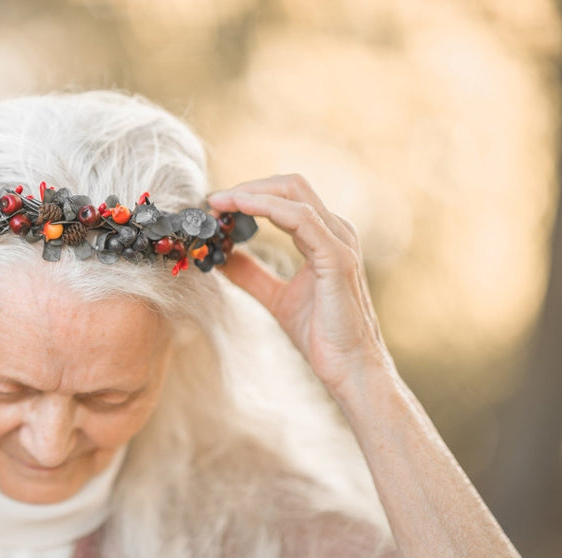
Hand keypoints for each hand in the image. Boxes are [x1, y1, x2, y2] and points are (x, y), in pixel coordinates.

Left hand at [207, 174, 391, 396]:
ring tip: (218, 203)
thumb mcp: (276, 298)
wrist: (349, 367)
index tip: (214, 206)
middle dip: (246, 187)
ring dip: (250, 193)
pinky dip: (267, 208)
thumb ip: (252, 276)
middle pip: (289, 185)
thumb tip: (222, 258)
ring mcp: (338, 242)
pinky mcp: (337, 258)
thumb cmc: (321, 335)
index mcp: (322, 237)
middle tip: (212, 201)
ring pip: (293, 194)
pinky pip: (301, 219)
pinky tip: (240, 211)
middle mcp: (334, 231)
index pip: (284, 198)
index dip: (248, 195)